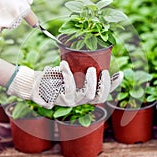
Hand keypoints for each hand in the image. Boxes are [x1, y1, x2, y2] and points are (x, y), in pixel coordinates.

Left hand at [6, 61, 122, 108]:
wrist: (35, 83)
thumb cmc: (53, 76)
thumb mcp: (69, 70)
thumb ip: (80, 67)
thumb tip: (92, 54)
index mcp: (83, 93)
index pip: (103, 92)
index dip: (113, 85)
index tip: (121, 74)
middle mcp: (79, 100)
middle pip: (99, 97)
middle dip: (105, 85)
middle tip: (103, 71)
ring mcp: (71, 102)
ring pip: (88, 95)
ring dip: (91, 81)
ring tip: (90, 68)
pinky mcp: (61, 100)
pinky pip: (70, 87)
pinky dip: (67, 74)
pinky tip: (63, 64)